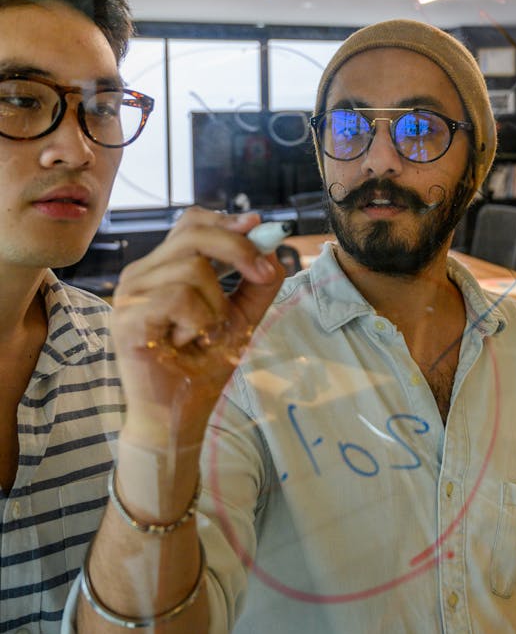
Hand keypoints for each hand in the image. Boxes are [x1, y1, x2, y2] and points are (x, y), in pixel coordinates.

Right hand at [111, 206, 285, 448]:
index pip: (192, 222)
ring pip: (192, 270)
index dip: (226, 221)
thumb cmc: (203, 364)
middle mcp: (143, 273)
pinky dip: (198, 322)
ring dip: (215, 307)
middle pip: (195, 234)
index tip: (259, 226)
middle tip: (261, 276)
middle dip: (238, 250)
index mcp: (165, 267)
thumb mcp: (241, 316)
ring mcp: (130, 294)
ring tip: (204, 334)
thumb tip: (271, 251)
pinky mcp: (126, 318)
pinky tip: (187, 342)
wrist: (179, 413)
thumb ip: (257, 283)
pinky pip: (178, 298)